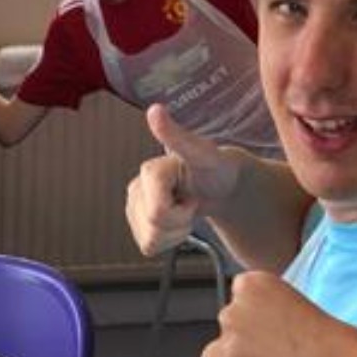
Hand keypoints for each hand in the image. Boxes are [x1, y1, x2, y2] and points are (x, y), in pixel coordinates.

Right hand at [124, 104, 240, 256]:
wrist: (221, 185)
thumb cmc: (216, 167)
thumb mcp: (205, 153)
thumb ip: (178, 136)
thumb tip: (154, 109)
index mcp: (150, 171)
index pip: (158, 212)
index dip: (182, 212)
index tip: (193, 196)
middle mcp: (136, 187)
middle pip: (154, 227)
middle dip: (180, 222)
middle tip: (192, 203)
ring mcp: (134, 207)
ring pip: (150, 240)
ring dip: (175, 232)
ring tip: (185, 209)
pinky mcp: (137, 224)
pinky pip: (148, 247)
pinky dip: (168, 240)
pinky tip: (177, 221)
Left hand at [201, 271, 356, 356]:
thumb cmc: (338, 348)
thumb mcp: (299, 307)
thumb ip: (269, 314)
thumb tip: (257, 336)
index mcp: (252, 285)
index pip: (238, 303)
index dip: (258, 324)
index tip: (275, 335)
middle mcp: (233, 312)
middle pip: (225, 332)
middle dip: (244, 347)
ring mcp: (226, 349)